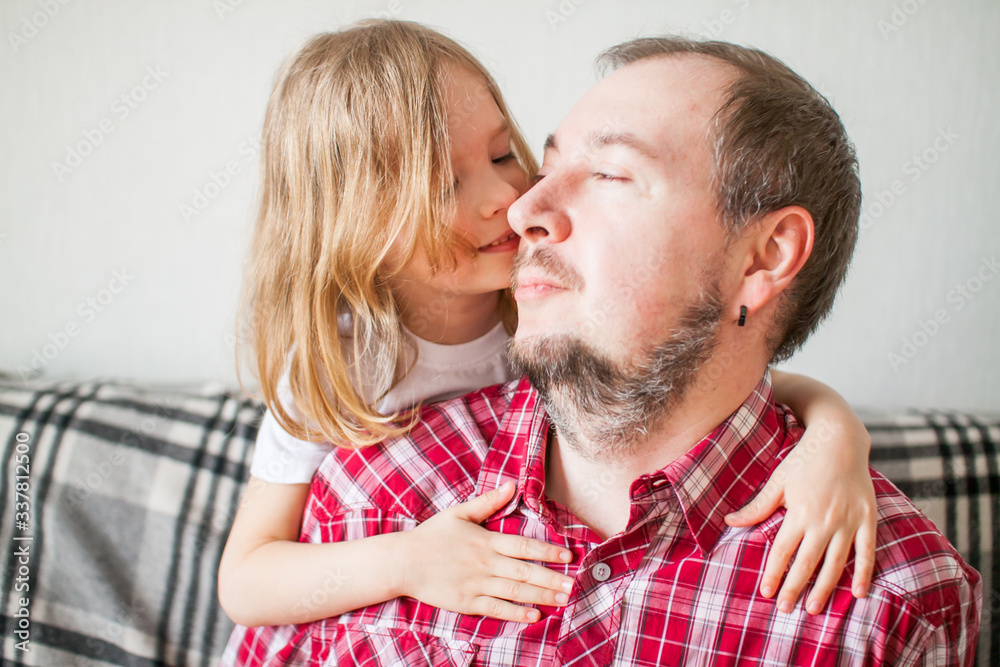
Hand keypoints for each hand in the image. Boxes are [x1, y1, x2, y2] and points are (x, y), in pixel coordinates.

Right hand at [397, 481, 574, 622]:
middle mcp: (485, 563)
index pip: (524, 545)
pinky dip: (516, 613)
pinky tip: (534, 615)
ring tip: (562, 599)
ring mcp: (476, 584)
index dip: (548, 551)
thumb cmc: (432, 536)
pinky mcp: (467, 602)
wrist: (403, 562)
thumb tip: (512, 485)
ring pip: (515, 592)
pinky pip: (496, 608)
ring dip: (541, 596)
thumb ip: (488, 502)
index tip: (568, 555)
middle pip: (525, 572)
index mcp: (486, 540)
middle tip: (574, 584)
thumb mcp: (459, 513)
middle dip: (552, 578)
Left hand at [724, 419, 876, 614]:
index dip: (773, 573)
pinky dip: (864, 573)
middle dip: (794, 588)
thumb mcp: (778, 481)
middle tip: (786, 609)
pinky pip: (866, 552)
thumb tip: (729, 522)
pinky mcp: (867, 518)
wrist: (840, 440)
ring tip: (814, 608)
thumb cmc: (804, 460)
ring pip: (835, 563)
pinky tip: (858, 593)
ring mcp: (848, 521)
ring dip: (825, 588)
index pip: (782, 551)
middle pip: (807, 563)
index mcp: (799, 512)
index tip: (766, 593)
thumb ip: (757, 506)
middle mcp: (824, 520)